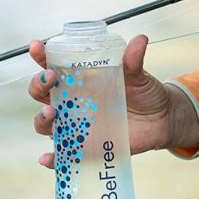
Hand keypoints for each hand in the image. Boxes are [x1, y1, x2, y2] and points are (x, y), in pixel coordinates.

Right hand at [28, 35, 198, 168]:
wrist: (162, 119)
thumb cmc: (145, 92)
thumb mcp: (139, 75)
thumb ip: (134, 60)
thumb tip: (140, 40)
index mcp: (80, 79)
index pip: (53, 65)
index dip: (41, 56)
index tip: (37, 47)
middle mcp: (72, 101)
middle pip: (42, 94)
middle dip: (38, 85)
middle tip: (50, 79)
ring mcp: (76, 125)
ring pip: (46, 123)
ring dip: (42, 118)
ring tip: (52, 113)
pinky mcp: (85, 147)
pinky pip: (62, 155)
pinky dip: (52, 159)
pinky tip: (47, 158)